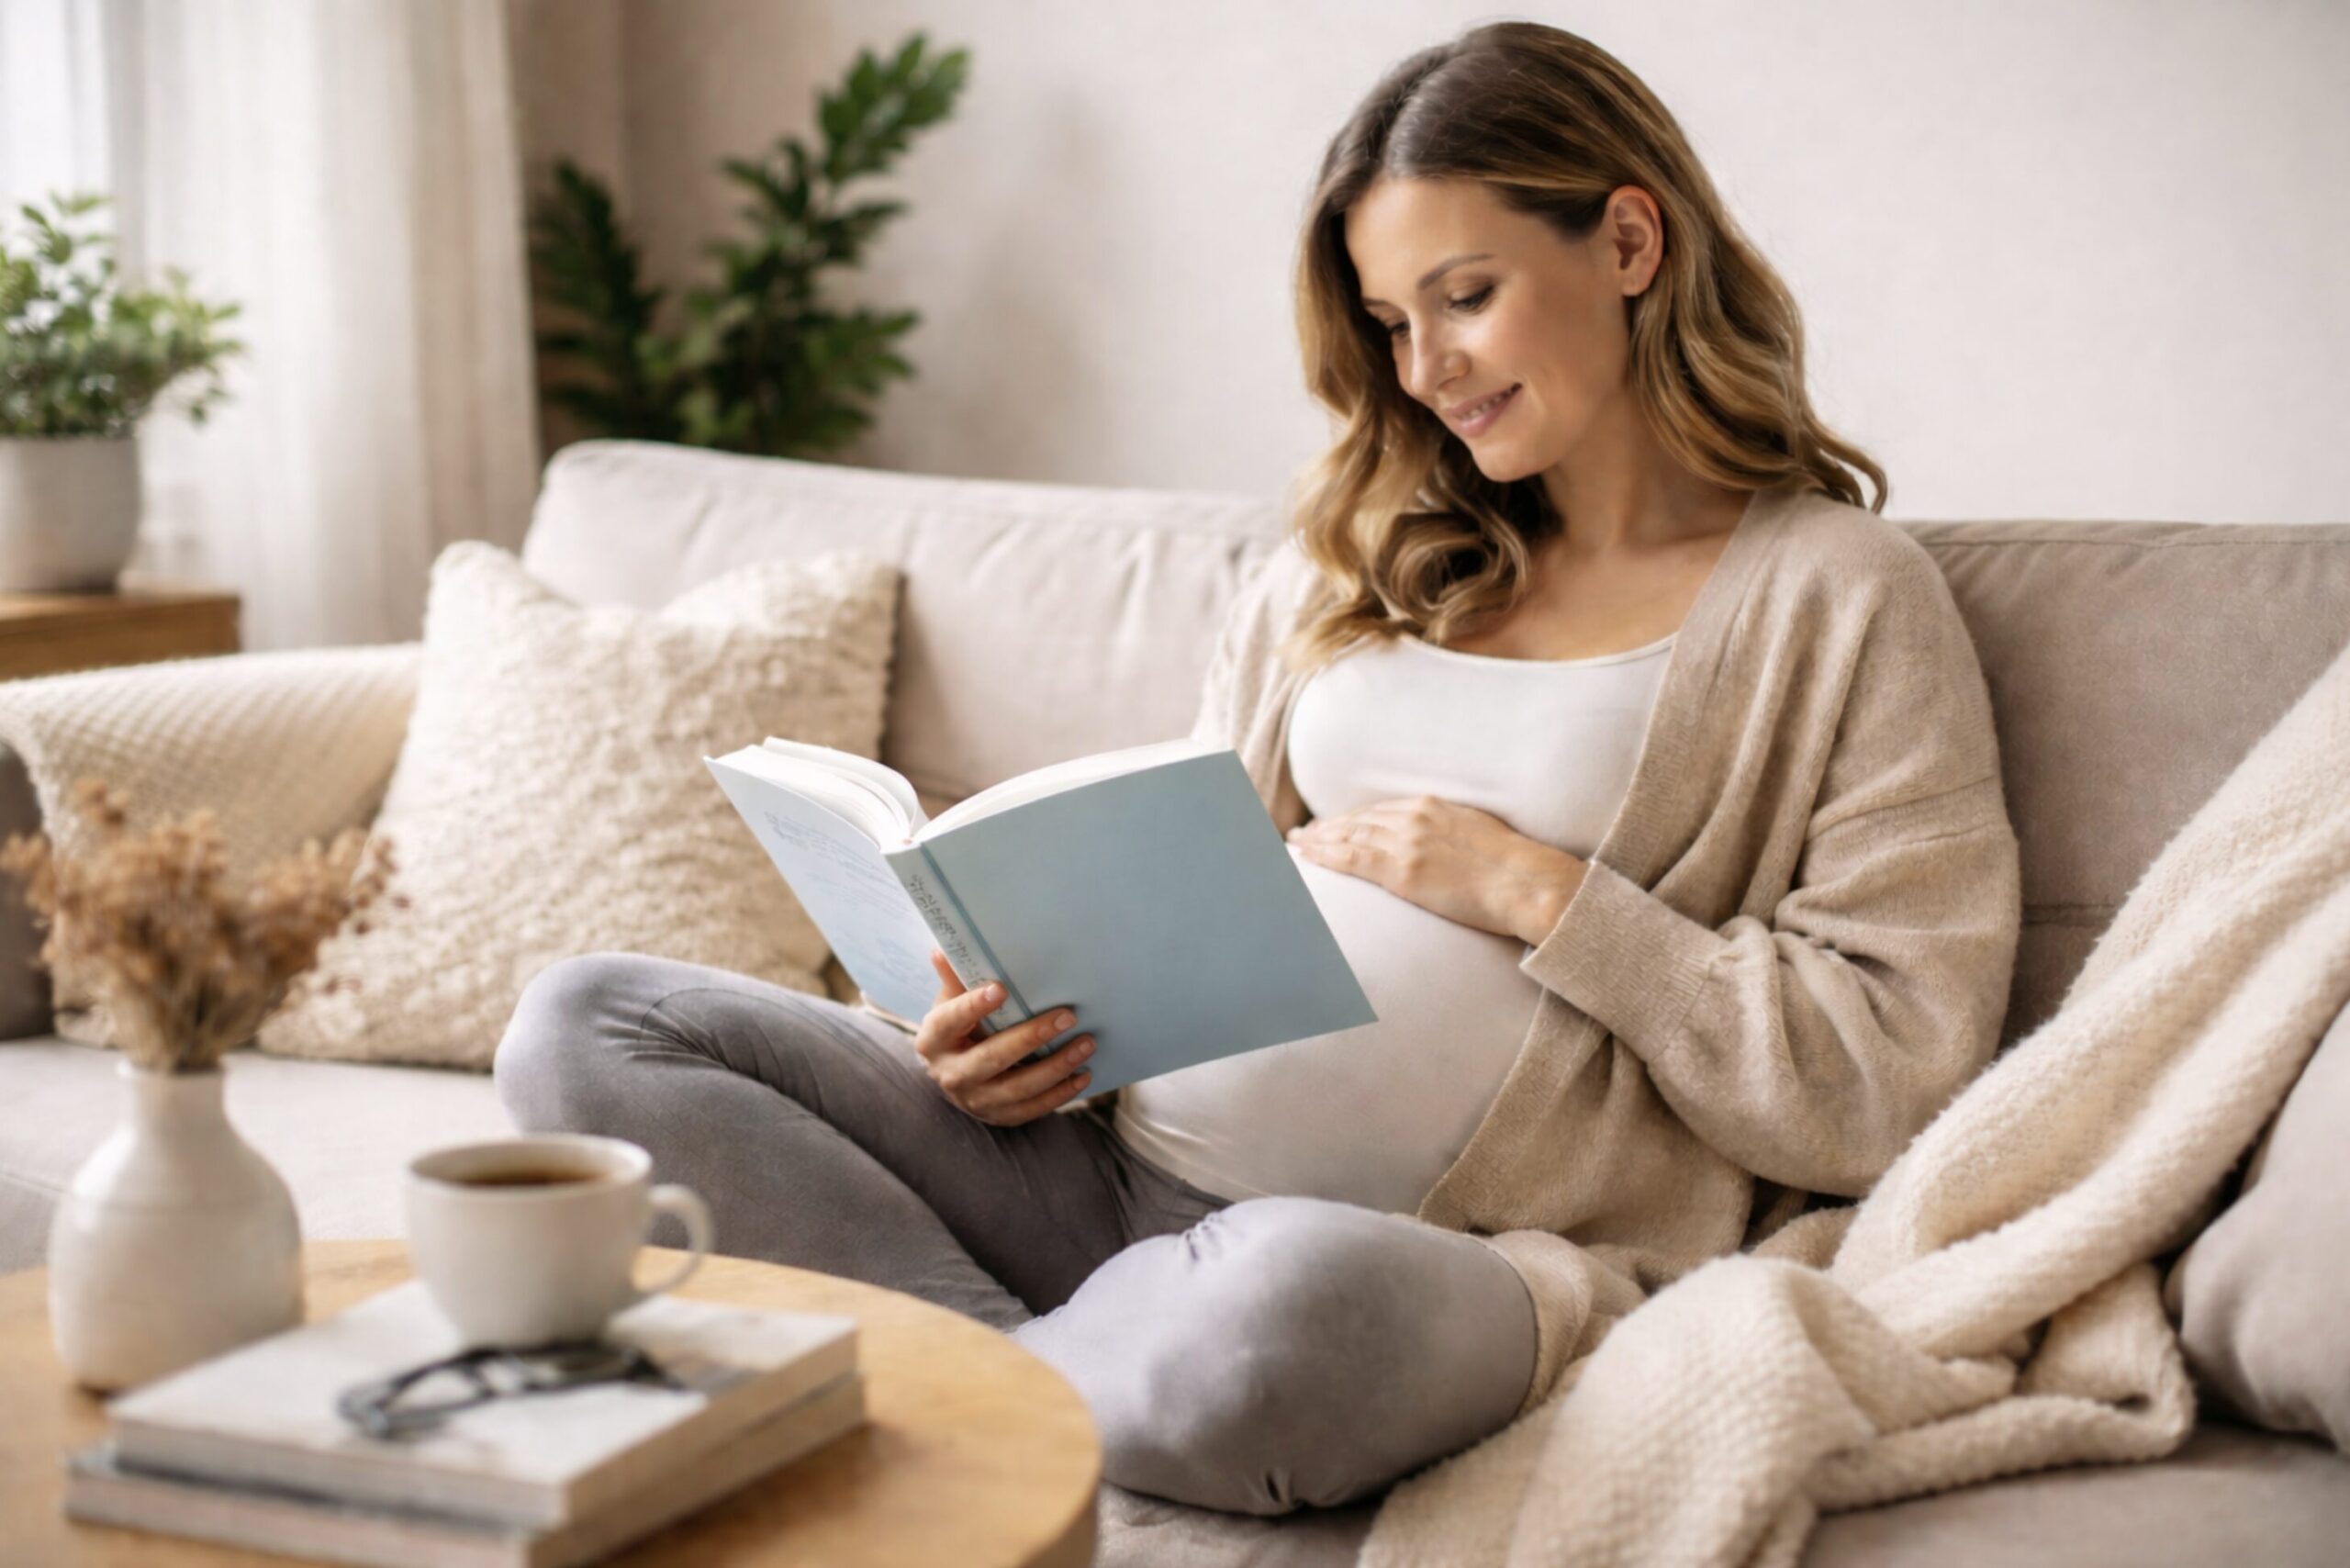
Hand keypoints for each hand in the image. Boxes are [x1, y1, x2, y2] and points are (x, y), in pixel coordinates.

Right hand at [912, 951, 1096, 1126]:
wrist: (953, 1073)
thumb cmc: (957, 1028)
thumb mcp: (950, 1003)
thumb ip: (954, 979)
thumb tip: (943, 949)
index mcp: (933, 1040)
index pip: (951, 1021)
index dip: (973, 1006)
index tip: (1001, 988)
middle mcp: (950, 1075)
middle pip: (991, 1058)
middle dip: (1032, 1037)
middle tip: (1068, 1016)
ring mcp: (974, 1101)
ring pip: (1018, 1088)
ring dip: (1057, 1067)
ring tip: (1087, 1044)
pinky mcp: (998, 1117)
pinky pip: (1032, 1109)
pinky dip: (1060, 1093)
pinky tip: (1083, 1075)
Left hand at [1286, 796, 1585, 944]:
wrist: (1525, 883)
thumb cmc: (1512, 868)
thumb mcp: (1477, 833)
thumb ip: (1448, 832)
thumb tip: (1437, 847)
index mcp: (1432, 806)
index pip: (1379, 811)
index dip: (1352, 818)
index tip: (1333, 824)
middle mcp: (1414, 818)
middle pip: (1358, 820)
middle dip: (1327, 827)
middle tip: (1302, 834)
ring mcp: (1406, 843)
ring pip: (1348, 837)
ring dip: (1318, 840)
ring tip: (1297, 846)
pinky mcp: (1403, 871)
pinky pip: (1352, 860)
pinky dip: (1325, 855)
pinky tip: (1306, 856)